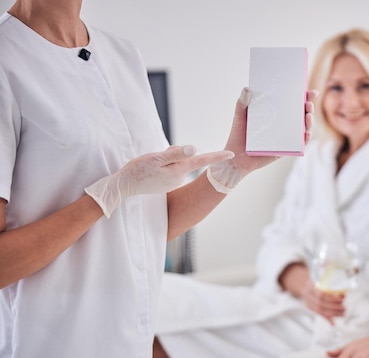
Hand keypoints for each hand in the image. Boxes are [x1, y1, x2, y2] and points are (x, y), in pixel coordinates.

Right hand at [86, 145, 233, 217]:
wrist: (124, 186)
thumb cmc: (137, 170)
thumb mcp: (155, 158)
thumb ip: (174, 153)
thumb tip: (194, 149)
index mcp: (179, 171)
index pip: (202, 161)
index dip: (217, 157)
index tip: (231, 154)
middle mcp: (180, 177)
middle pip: (185, 157)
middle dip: (175, 152)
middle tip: (155, 158)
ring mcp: (174, 181)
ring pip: (177, 161)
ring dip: (167, 158)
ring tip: (151, 164)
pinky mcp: (168, 183)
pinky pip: (171, 168)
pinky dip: (163, 164)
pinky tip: (151, 169)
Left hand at [207, 88, 318, 193]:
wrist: (235, 157)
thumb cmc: (238, 135)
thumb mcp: (239, 117)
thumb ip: (242, 103)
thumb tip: (247, 88)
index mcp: (275, 112)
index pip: (292, 101)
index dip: (303, 96)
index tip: (310, 92)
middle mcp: (283, 123)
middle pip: (301, 113)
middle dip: (308, 107)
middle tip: (309, 103)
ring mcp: (285, 136)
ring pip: (303, 128)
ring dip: (309, 121)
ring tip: (308, 115)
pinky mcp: (285, 149)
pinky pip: (299, 144)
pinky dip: (305, 138)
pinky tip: (306, 133)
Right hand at [279, 263, 344, 322]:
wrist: (303, 282)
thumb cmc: (317, 276)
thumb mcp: (322, 272)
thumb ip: (330, 271)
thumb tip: (341, 276)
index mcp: (311, 283)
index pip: (321, 293)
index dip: (333, 297)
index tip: (343, 297)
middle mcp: (307, 292)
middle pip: (321, 302)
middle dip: (334, 306)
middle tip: (345, 306)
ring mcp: (307, 300)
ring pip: (319, 310)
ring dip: (333, 313)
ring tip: (343, 312)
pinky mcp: (309, 307)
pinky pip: (318, 314)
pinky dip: (327, 318)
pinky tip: (334, 322)